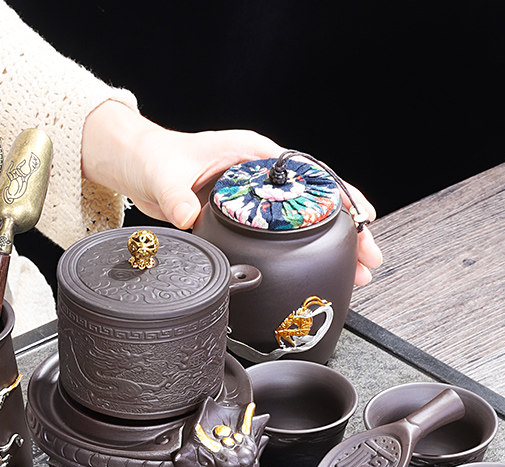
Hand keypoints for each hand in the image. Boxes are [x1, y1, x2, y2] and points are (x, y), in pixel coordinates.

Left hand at [82, 101, 381, 284]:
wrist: (136, 166)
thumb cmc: (153, 158)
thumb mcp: (164, 175)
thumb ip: (176, 195)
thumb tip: (187, 215)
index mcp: (253, 154)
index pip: (310, 174)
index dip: (341, 196)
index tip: (363, 218)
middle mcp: (260, 174)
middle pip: (315, 203)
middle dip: (347, 231)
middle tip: (368, 260)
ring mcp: (254, 196)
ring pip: (303, 222)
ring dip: (330, 247)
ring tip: (354, 274)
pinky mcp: (243, 217)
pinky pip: (281, 235)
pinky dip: (302, 253)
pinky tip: (315, 272)